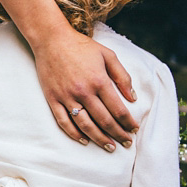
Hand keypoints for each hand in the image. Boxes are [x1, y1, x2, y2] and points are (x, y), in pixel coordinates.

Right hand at [32, 28, 137, 150]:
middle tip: (127, 143)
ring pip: (85, 125)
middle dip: (118, 134)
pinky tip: (84, 140)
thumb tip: (132, 98)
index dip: (128, 122)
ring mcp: (67, 97)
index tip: (134, 129)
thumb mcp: (108, 55)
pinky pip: (64, 122)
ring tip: (109, 147)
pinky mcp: (53, 99)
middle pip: (104, 121)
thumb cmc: (81, 46)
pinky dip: (74, 134)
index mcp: (99, 81)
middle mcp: (83, 92)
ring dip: (99, 138)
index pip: (118, 109)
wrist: (52, 40)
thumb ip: (122, 76)